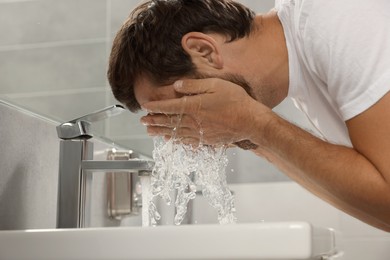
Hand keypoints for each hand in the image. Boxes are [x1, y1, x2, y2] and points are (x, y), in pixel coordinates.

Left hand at [141, 78, 267, 146]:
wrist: (251, 122)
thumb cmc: (235, 100)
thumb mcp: (215, 85)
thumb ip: (194, 86)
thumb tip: (176, 86)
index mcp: (194, 107)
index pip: (169, 107)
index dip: (155, 107)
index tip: (145, 107)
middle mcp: (193, 122)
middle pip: (169, 122)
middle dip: (154, 121)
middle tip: (143, 121)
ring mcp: (200, 133)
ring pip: (175, 133)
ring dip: (161, 132)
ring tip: (150, 132)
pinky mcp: (207, 141)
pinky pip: (187, 142)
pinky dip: (176, 141)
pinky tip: (171, 141)